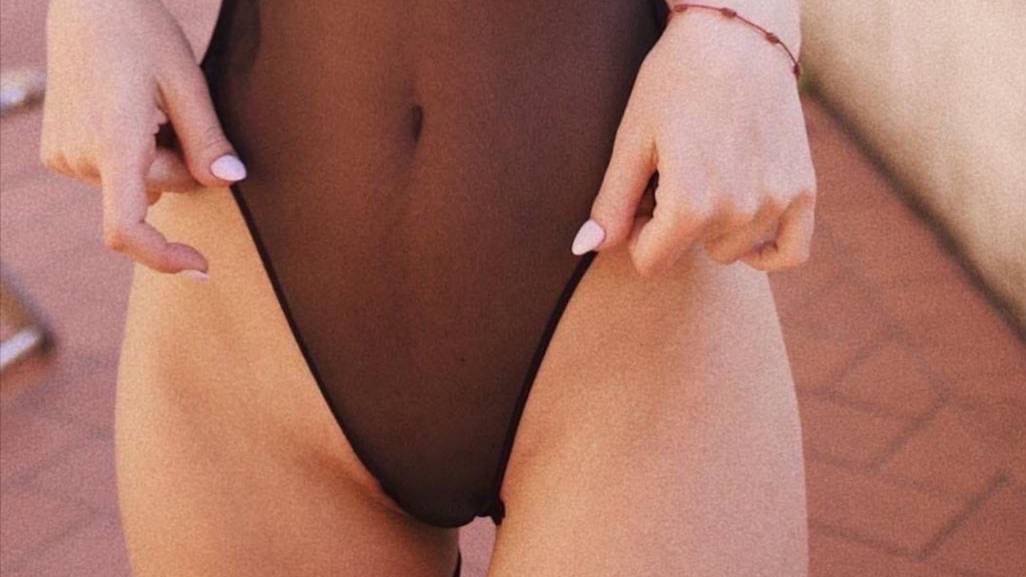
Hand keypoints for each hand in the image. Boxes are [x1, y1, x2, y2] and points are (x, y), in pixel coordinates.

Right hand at [40, 0, 245, 276]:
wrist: (88, 4)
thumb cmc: (140, 32)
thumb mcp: (186, 80)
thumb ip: (207, 138)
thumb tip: (229, 182)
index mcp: (112, 142)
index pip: (127, 226)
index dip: (163, 256)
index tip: (200, 267)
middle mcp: (80, 156)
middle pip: (156, 193)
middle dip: (181, 167)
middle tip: (180, 116)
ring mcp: (64, 156)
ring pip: (138, 183)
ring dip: (157, 158)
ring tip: (149, 107)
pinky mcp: (60, 153)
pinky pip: (115, 173)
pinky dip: (135, 155)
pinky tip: (130, 113)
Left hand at [572, 10, 816, 275]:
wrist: (738, 35)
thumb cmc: (676, 81)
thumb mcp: (633, 138)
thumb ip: (611, 201)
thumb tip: (586, 248)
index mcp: (690, 205)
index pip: (650, 261)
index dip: (638, 231)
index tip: (643, 192)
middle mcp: (738, 212)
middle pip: (690, 252)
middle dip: (676, 224)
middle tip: (677, 169)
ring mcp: (776, 203)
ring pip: (731, 251)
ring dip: (716, 227)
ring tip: (711, 171)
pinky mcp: (804, 190)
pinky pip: (791, 252)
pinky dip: (766, 252)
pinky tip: (747, 229)